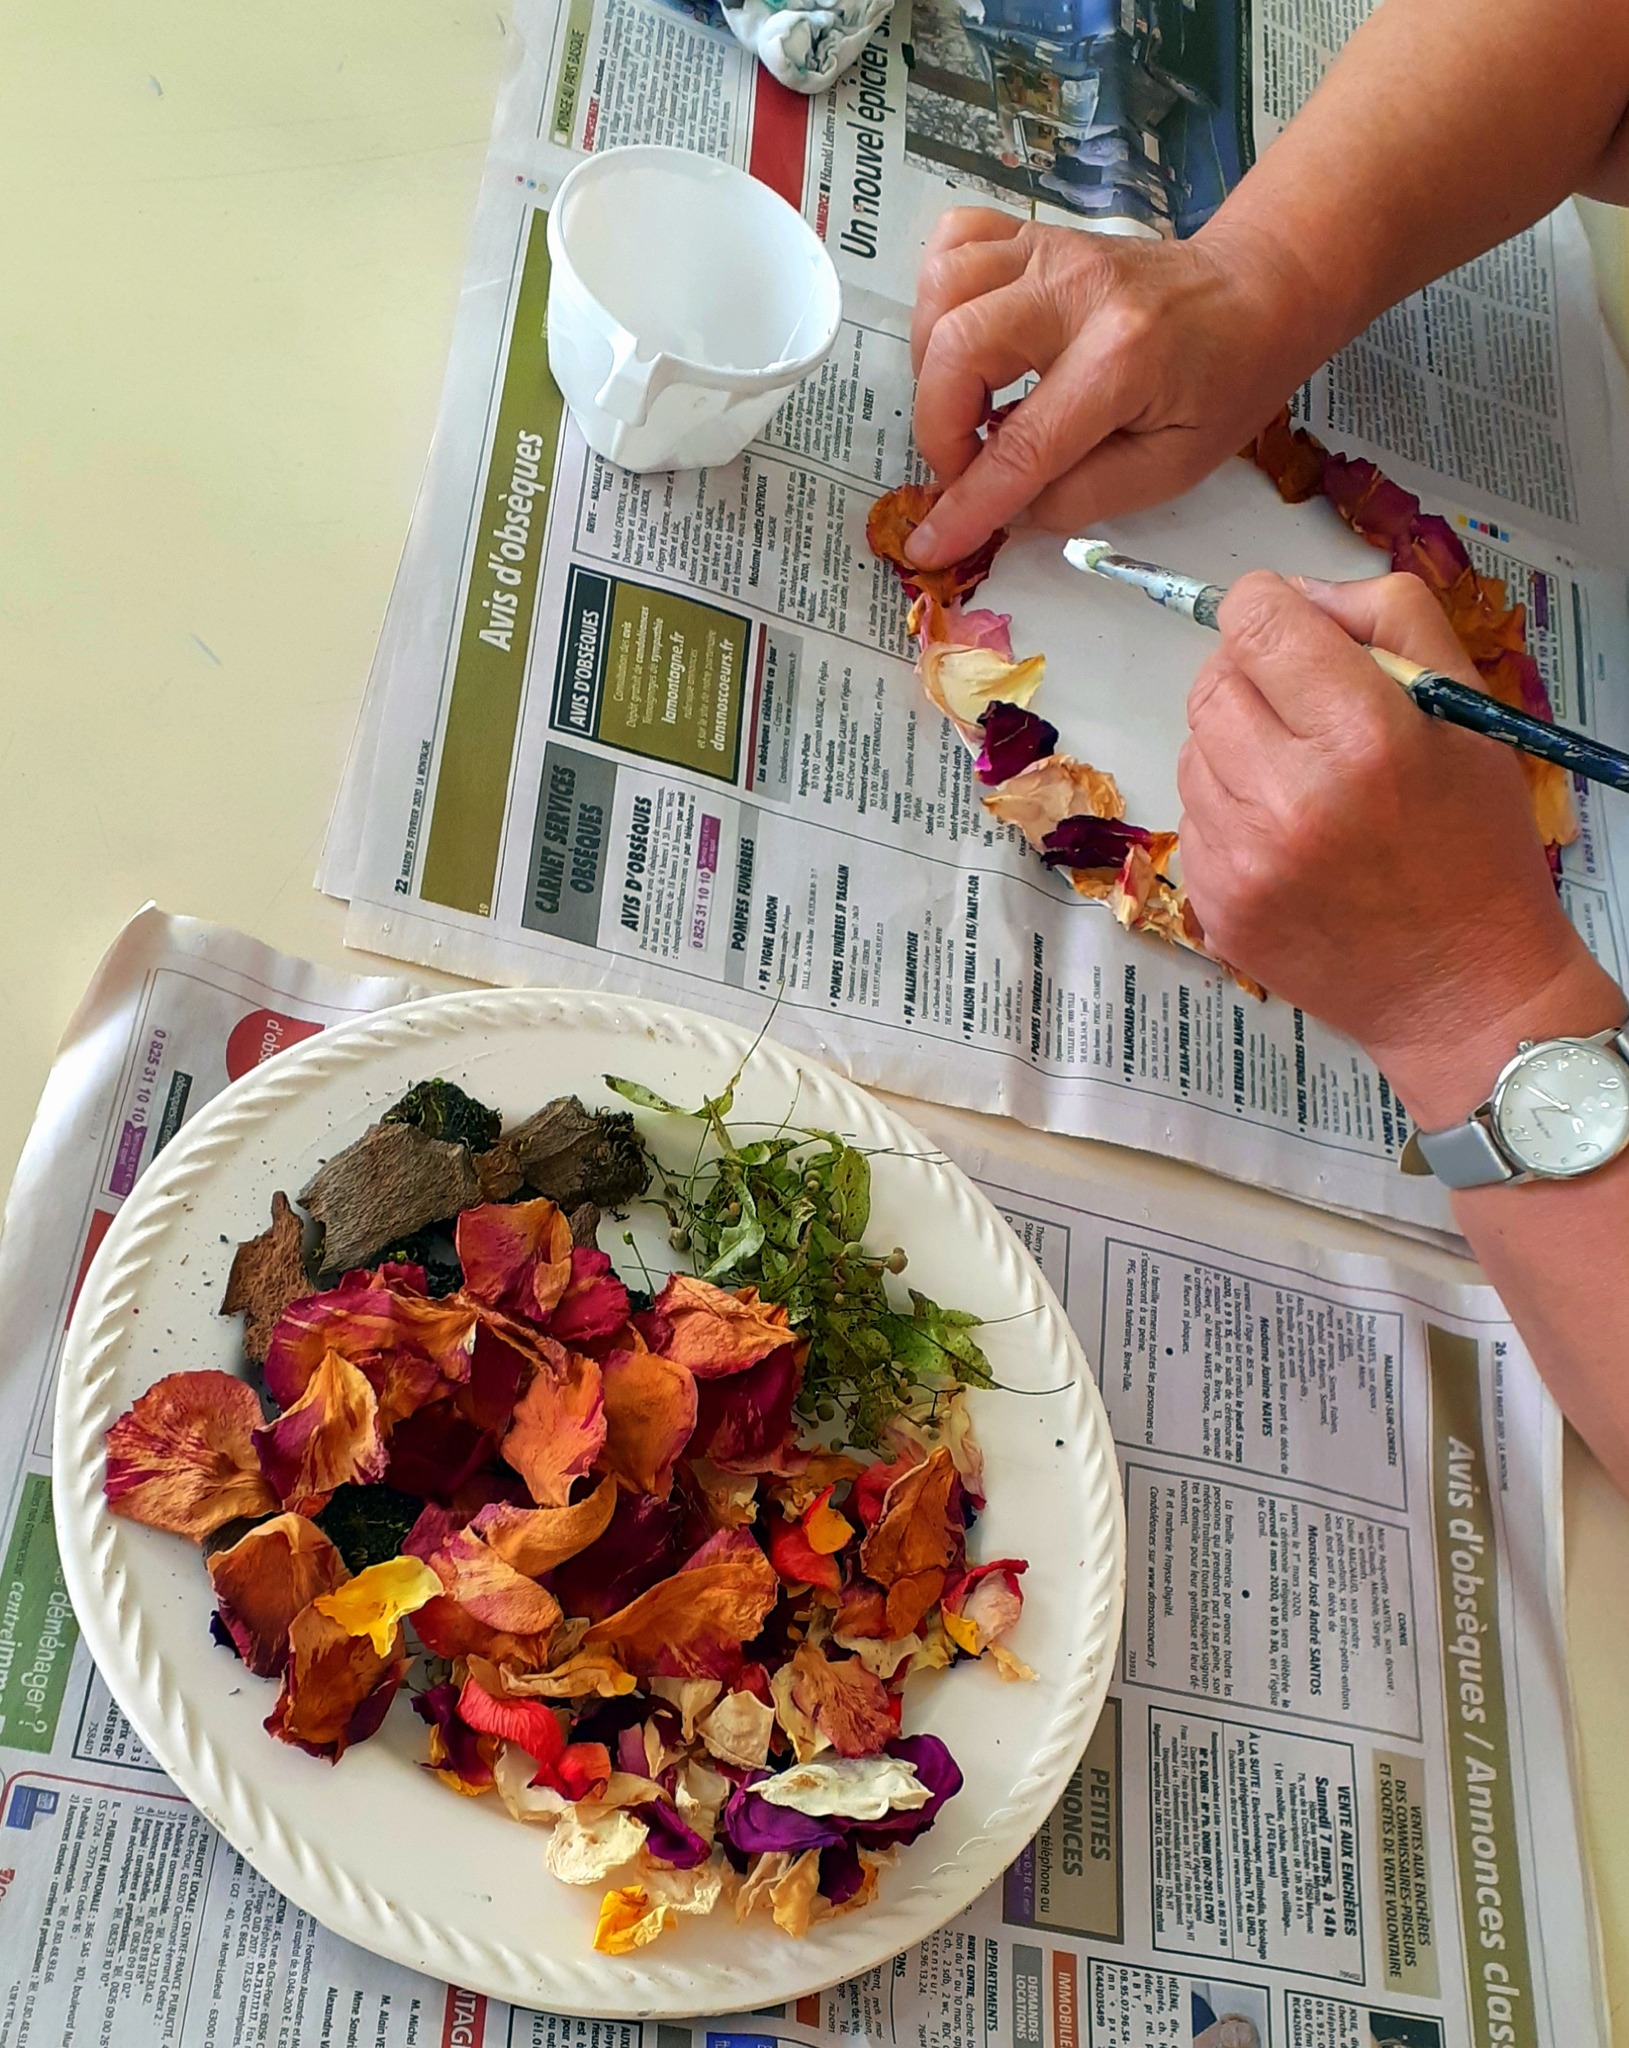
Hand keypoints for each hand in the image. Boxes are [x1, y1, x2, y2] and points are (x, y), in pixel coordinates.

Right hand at [905, 211, 1321, 569]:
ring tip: (964, 406)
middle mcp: (1078, 291)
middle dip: (940, 430)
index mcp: (1124, 359)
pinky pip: (954, 243)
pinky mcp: (1036, 235)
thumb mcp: (1170, 469)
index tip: (931, 545)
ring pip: (943, 290)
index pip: (1022, 445)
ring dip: (931, 365)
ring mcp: (1052, 251)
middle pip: (958, 349)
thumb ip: (1081, 497)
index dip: (968, 505)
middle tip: (967, 465)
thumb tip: (1005, 512)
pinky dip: (938, 297)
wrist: (1257, 291)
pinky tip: (961, 340)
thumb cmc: (1223, 384)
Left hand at [1176, 572, 1624, 1124]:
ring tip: (1303, 782)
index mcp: (1361, 736)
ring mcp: (1242, 859)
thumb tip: (1297, 594)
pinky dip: (1229, 811)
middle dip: (1251, 678)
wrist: (1461, 986)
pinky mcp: (1215, 904)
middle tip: (1304, 712)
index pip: (1255, 620)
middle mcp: (1289, 797)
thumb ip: (1386, 619)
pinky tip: (1287, 837)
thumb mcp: (1464, 708)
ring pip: (1192, 747)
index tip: (1292, 635)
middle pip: (1212, 681)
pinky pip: (1192, 818)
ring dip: (1236, 746)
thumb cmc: (1473, 844)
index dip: (1269, 611)